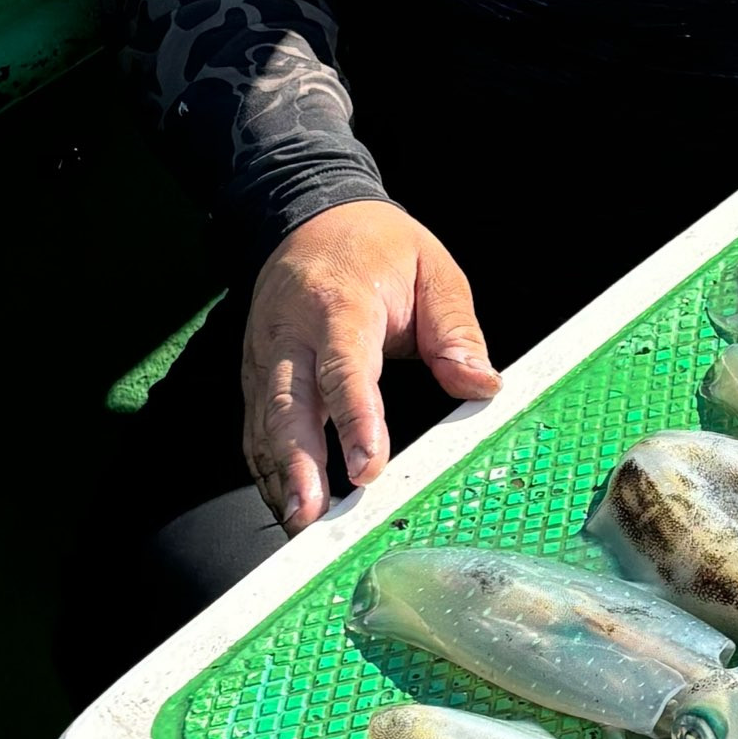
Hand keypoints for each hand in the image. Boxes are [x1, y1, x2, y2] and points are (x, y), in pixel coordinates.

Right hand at [242, 201, 499, 532]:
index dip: (355, 420)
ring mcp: (266, 355)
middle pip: (288, 404)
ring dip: (278, 476)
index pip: (345, 368)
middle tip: (313, 515)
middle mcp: (292, 332)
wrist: (310, 215)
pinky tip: (285, 504)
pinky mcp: (256, 373)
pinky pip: (256, 426)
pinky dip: (266, 468)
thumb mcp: (433, 270)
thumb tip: (481, 385)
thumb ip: (457, 330)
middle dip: (298, 464)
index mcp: (339, 304)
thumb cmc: (378, 248)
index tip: (368, 468)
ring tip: (298, 523)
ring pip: (264, 422)